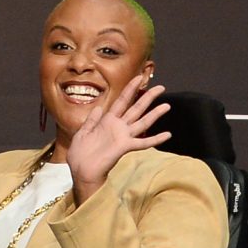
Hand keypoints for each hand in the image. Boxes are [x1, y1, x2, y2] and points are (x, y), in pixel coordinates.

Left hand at [66, 66, 169, 201]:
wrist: (81, 170)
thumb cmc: (80, 153)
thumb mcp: (83, 132)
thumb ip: (92, 120)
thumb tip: (98, 107)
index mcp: (107, 121)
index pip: (122, 101)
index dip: (130, 89)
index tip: (138, 77)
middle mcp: (118, 127)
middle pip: (136, 108)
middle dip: (148, 97)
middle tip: (161, 87)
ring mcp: (123, 136)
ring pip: (142, 122)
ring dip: (155, 114)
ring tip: (167, 105)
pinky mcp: (124, 147)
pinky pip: (143, 142)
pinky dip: (155, 139)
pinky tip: (167, 135)